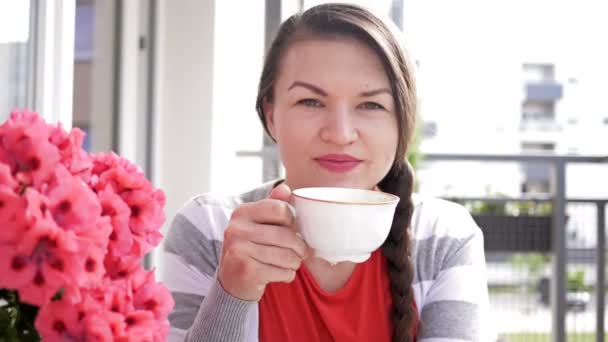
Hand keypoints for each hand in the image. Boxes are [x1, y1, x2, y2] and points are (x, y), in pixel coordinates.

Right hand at [217, 184, 308, 300]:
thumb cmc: (250, 249)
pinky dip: (288, 275)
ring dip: (295, 262)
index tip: (292, 230)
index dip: (292, 221)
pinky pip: (282, 271)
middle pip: (286, 235)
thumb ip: (272, 206)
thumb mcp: (257, 224)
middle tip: (301, 253)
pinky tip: (281, 274)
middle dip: (300, 247)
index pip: (280, 209)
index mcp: (241, 213)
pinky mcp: (247, 271)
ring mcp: (240, 250)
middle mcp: (237, 229)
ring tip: (291, 263)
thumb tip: (285, 188)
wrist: (231, 282)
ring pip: (287, 255)